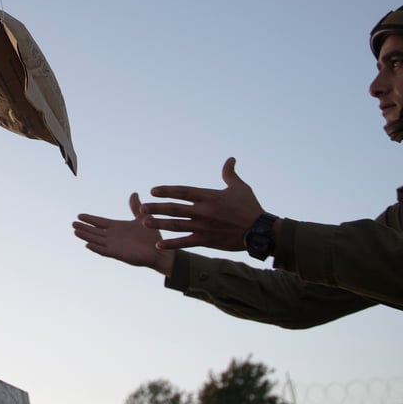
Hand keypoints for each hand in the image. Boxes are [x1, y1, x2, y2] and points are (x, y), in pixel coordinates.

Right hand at [73, 193, 174, 274]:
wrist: (160, 250)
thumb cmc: (152, 236)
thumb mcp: (143, 217)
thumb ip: (135, 207)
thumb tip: (134, 193)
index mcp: (118, 227)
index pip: (100, 222)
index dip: (90, 219)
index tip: (79, 215)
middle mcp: (114, 236)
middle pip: (95, 231)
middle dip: (84, 227)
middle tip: (72, 223)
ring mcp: (115, 246)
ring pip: (96, 240)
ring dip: (86, 236)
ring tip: (75, 232)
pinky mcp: (118, 254)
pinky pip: (104, 251)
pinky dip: (96, 248)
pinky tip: (87, 244)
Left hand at [140, 157, 264, 251]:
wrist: (260, 231)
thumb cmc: (250, 207)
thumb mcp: (240, 187)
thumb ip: (230, 173)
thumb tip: (231, 159)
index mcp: (208, 196)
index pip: (183, 192)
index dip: (167, 191)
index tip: (153, 190)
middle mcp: (203, 211)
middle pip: (175, 208)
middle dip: (157, 207)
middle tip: (142, 208)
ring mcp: (203, 227)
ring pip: (176, 225)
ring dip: (159, 223)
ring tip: (144, 222)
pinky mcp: (206, 241)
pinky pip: (185, 242)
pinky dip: (172, 244)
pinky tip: (159, 244)